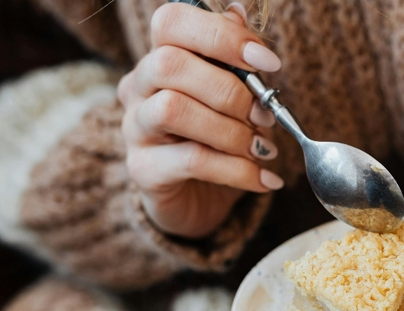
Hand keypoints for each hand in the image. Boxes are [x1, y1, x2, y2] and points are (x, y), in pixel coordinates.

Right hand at [118, 2, 283, 238]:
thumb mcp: (232, 99)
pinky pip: (192, 161)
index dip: (221, 35)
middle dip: (229, 89)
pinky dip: (237, 170)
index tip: (267, 61)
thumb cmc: (216, 141)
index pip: (171, 22)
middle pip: (169, 64)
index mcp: (161, 58)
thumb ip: (234, 60)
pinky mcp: (144, 170)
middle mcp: (139, 87)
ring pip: (174, 110)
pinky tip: (265, 179)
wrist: (195, 200)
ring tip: (262, 149)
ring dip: (231, 131)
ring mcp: (136, 129)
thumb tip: (240, 12)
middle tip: (264, 115)